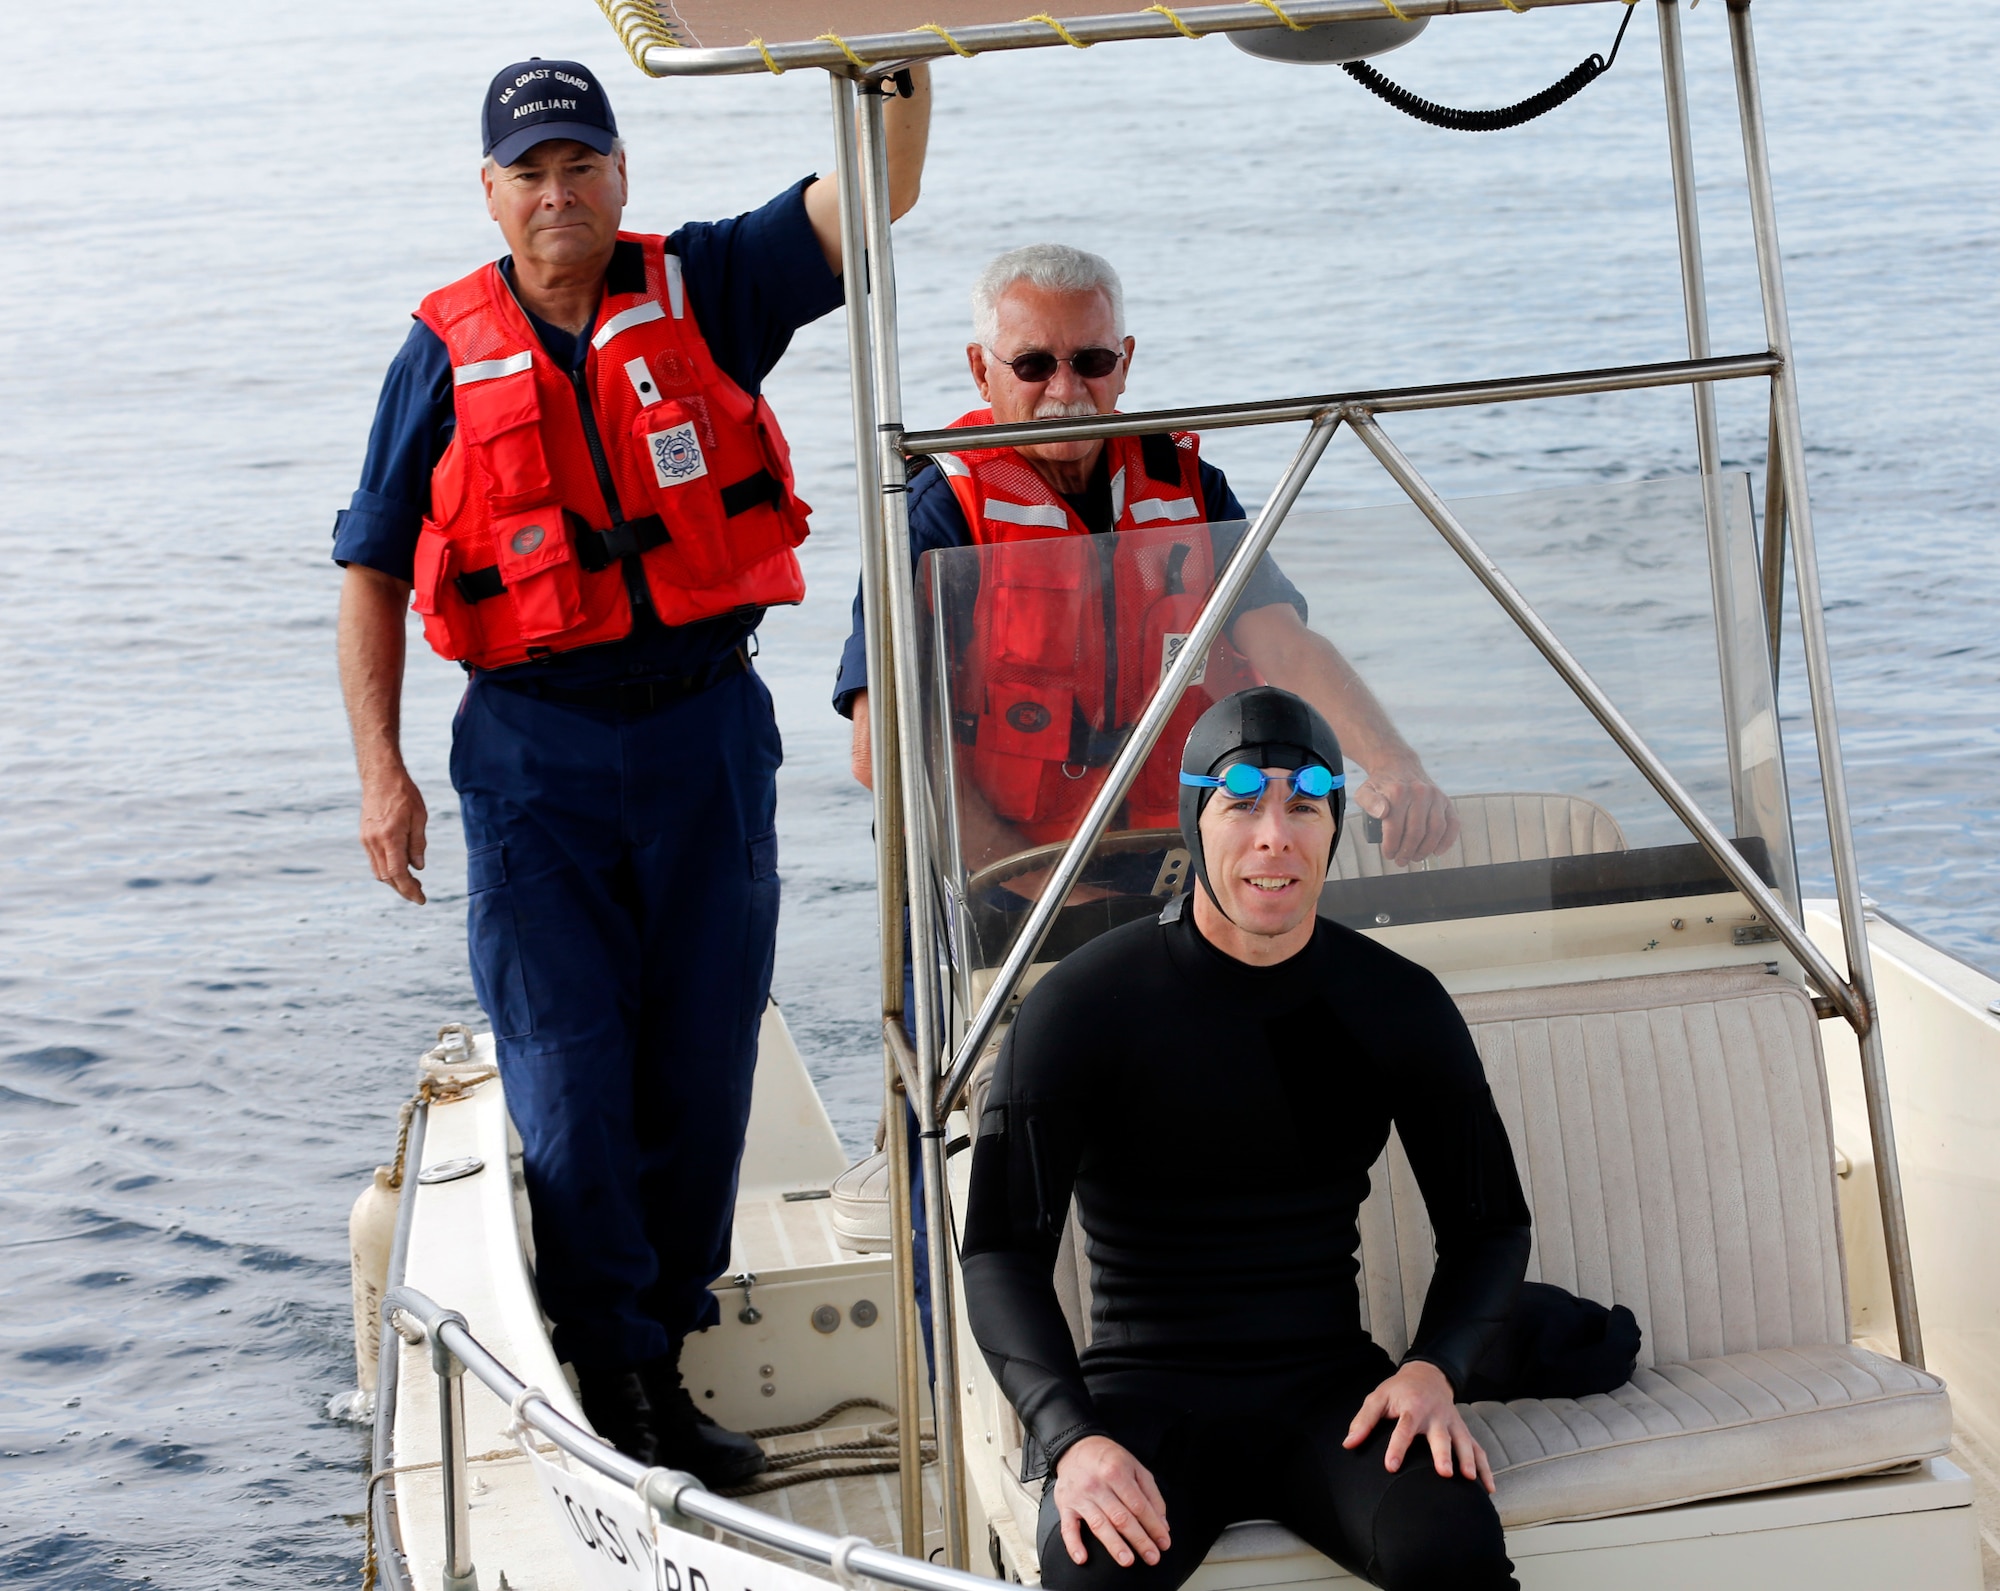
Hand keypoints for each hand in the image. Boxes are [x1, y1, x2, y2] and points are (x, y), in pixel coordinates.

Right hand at [360, 769, 428, 903]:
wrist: (381, 776)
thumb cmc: (404, 793)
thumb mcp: (420, 817)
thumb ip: (418, 844)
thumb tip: (419, 867)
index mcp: (390, 837)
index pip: (397, 873)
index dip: (409, 890)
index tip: (421, 899)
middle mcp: (374, 841)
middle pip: (386, 877)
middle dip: (403, 889)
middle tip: (419, 894)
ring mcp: (366, 839)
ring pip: (378, 871)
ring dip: (394, 881)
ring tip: (412, 883)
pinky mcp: (364, 836)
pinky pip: (374, 860)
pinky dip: (386, 869)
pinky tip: (400, 868)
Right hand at [1051, 1435, 1171, 1567]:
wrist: (1076, 1447)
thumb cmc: (1109, 1460)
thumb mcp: (1135, 1467)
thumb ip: (1151, 1495)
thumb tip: (1162, 1525)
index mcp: (1116, 1472)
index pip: (1139, 1505)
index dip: (1153, 1526)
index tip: (1164, 1543)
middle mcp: (1097, 1484)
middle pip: (1121, 1517)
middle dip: (1139, 1540)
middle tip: (1153, 1557)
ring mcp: (1080, 1496)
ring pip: (1099, 1524)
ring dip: (1114, 1544)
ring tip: (1127, 1560)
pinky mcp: (1065, 1505)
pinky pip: (1067, 1527)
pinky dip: (1073, 1544)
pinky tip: (1082, 1558)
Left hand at [1343, 1361, 1493, 1492]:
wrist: (1428, 1375)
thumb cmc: (1398, 1391)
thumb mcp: (1377, 1398)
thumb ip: (1363, 1421)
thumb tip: (1348, 1444)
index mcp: (1412, 1407)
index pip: (1404, 1428)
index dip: (1397, 1448)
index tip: (1391, 1467)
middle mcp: (1436, 1416)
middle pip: (1440, 1436)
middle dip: (1444, 1454)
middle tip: (1445, 1473)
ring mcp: (1453, 1424)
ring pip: (1465, 1442)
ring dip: (1468, 1460)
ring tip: (1470, 1479)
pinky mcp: (1463, 1431)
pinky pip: (1478, 1450)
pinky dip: (1486, 1469)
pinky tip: (1488, 1489)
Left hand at [1352, 760, 1458, 868]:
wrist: (1398, 765)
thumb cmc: (1381, 784)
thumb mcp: (1365, 792)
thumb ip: (1369, 803)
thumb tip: (1382, 813)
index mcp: (1398, 792)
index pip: (1395, 828)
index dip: (1391, 847)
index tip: (1388, 855)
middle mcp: (1420, 792)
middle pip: (1416, 832)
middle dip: (1407, 852)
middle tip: (1401, 860)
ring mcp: (1436, 796)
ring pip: (1436, 830)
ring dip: (1426, 850)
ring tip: (1415, 857)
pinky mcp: (1446, 800)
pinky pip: (1453, 823)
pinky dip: (1447, 840)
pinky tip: (1437, 851)